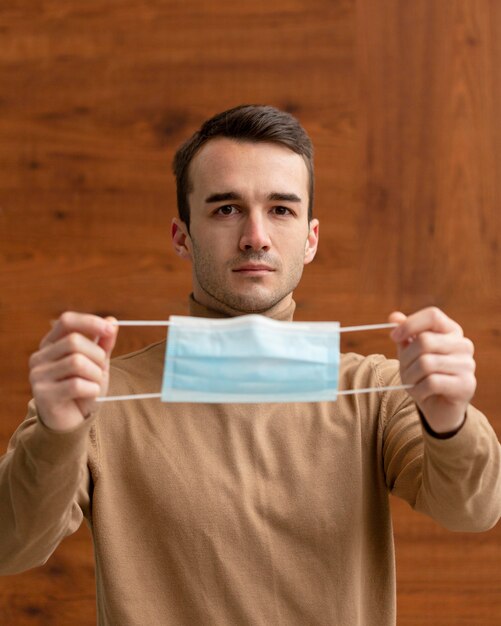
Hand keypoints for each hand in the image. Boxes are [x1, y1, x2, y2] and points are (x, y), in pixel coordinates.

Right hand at [29, 312, 118, 431]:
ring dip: (96, 374)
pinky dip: (92, 389)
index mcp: (50, 344)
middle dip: (97, 356)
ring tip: (95, 384)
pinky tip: (89, 395)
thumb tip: (112, 322)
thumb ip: (103, 343)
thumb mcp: (97, 363)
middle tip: (101, 370)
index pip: (67, 321)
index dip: (90, 322)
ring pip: (76, 362)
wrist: (72, 422)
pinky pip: (76, 385)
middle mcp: (39, 357)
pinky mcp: (43, 395)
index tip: (110, 330)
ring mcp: (38, 376)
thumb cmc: (84, 389)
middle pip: (74, 342)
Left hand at [389, 307, 475, 433]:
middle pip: (425, 341)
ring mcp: (467, 365)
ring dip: (410, 376)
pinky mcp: (466, 385)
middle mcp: (463, 345)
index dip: (410, 324)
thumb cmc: (424, 375)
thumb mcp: (410, 352)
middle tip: (403, 370)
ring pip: (426, 363)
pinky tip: (421, 393)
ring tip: (411, 383)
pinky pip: (432, 382)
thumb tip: (394, 317)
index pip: (432, 315)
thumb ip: (404, 334)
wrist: (439, 408)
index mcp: (451, 331)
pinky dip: (419, 390)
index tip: (394, 337)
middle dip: (406, 358)